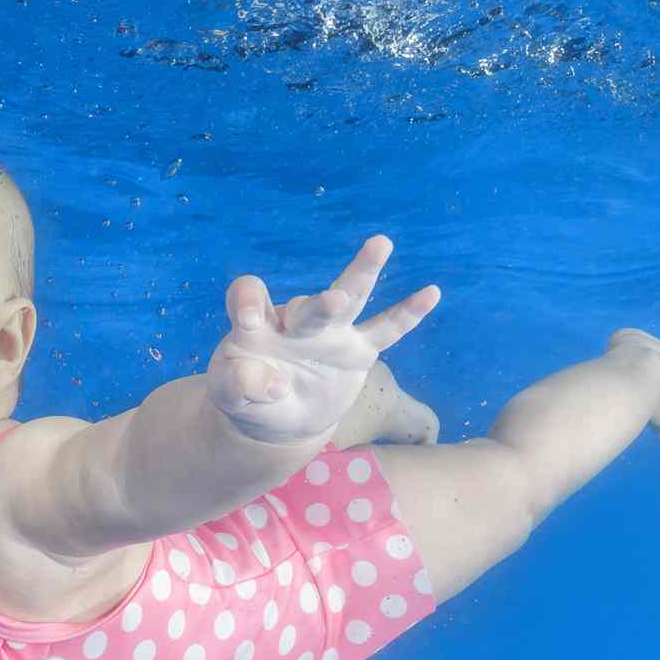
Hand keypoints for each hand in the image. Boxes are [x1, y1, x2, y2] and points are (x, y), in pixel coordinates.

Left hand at [205, 235, 440, 444]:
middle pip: (307, 303)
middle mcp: (295, 321)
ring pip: (351, 299)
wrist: (278, 416)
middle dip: (321, 303)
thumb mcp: (228, 394)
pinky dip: (407, 314)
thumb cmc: (247, 393)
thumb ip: (237, 386)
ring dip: (362, 273)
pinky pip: (386, 330)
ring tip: (380, 244)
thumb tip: (273, 383)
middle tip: (335, 300)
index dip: (248, 300)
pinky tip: (431, 293)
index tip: (248, 315)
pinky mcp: (357, 351)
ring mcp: (330, 333)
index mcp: (256, 325)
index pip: (248, 296)